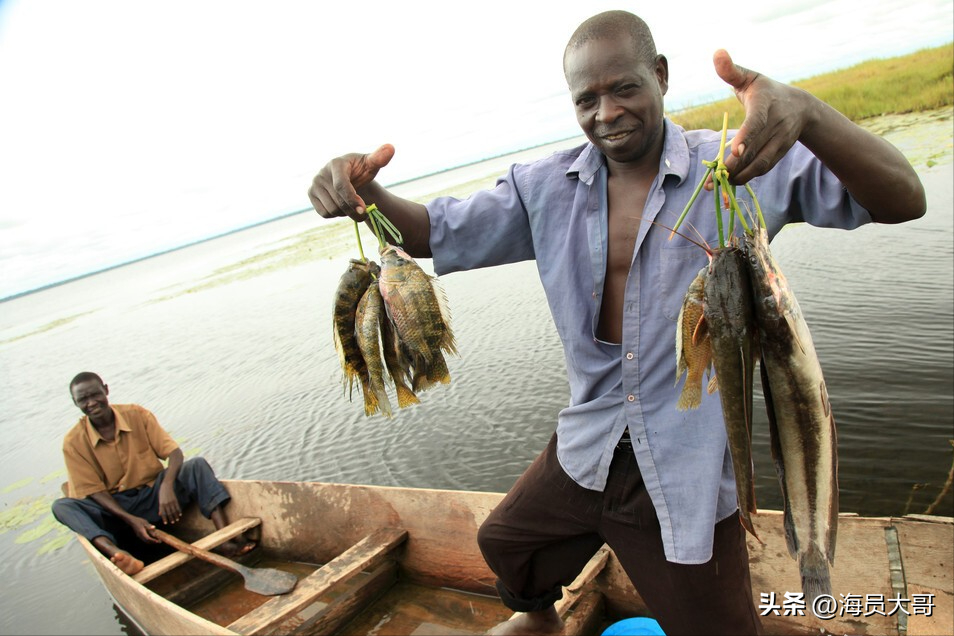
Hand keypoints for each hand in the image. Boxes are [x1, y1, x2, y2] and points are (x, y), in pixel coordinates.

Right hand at [129, 516, 159, 542]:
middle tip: (159, 541)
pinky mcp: (139, 536)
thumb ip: (149, 526)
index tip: (157, 541)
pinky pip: (144, 539)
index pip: (148, 538)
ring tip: (157, 540)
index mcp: (141, 532)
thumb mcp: (145, 522)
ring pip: (145, 541)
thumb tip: (154, 528)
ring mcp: (139, 536)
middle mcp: (140, 535)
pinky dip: (149, 540)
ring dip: (151, 541)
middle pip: (147, 541)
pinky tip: (153, 538)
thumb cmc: (139, 521)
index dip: (153, 540)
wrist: (132, 521)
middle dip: (153, 542)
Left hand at [157, 483, 181, 524]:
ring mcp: (171, 502)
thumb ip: (160, 508)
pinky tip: (180, 514)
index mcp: (161, 504)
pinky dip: (179, 511)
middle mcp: (166, 504)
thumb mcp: (160, 500)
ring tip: (177, 520)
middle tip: (173, 522)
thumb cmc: (162, 493)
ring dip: (175, 516)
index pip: (163, 513)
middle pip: (169, 513)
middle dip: (171, 518)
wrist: (166, 486)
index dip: (164, 519)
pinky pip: (177, 507)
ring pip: (174, 511)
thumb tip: (160, 514)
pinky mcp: (175, 500)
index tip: (166, 523)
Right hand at [308, 144, 394, 221]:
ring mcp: (314, 184)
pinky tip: (341, 205)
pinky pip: (324, 213)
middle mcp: (321, 173)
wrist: (349, 176)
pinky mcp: (311, 194)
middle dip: (354, 210)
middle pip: (338, 202)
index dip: (352, 200)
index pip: (341, 185)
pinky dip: (336, 214)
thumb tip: (391, 148)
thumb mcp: (371, 164)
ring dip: (345, 212)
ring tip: (352, 204)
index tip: (364, 210)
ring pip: (332, 210)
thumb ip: (380, 158)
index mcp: (336, 164)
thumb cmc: (361, 169)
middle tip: (365, 213)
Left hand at [712, 49, 812, 184]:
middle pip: (753, 149)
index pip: (757, 122)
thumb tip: (717, 53)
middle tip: (712, 178)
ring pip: (758, 164)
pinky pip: (762, 169)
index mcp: (766, 104)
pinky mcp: (779, 154)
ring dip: (737, 176)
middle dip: (732, 166)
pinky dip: (746, 177)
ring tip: (716, 184)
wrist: (802, 107)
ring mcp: (779, 142)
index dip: (747, 137)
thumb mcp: (750, 77)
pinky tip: (729, 182)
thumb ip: (731, 70)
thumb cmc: (767, 90)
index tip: (734, 151)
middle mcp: (776, 125)